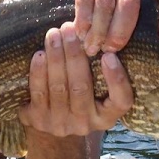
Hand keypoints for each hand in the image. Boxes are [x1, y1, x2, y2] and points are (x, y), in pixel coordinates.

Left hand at [18, 22, 132, 136]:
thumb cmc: (78, 96)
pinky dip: (39, 72)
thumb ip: (98, 69)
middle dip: (74, 55)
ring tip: (54, 35)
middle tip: (70, 29)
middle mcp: (86, 123)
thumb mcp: (95, 91)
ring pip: (59, 88)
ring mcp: (60, 124)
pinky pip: (39, 93)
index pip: (121, 101)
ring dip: (56, 57)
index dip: (117, 79)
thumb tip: (96, 30)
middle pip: (81, 88)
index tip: (109, 55)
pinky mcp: (38, 121)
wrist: (48, 128)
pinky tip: (40, 54)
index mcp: (106, 116)